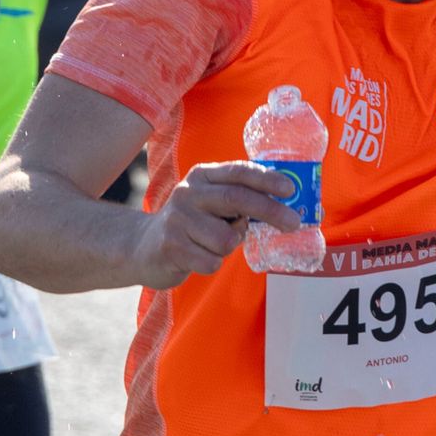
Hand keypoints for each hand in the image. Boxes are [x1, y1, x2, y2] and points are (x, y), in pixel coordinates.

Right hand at [131, 162, 299, 288]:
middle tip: (293, 223)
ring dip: (229, 247)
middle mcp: (188, 193)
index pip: (238, 172)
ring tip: (213, 244)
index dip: (267, 179)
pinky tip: (197, 256)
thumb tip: (285, 208)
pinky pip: (211, 262)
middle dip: (269, 211)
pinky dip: (212, 263)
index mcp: (202, 177)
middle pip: (236, 199)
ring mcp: (177, 220)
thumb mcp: (211, 203)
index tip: (291, 189)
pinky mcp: (170, 247)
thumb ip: (239, 201)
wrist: (143, 246)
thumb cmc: (192, 225)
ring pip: (226, 239)